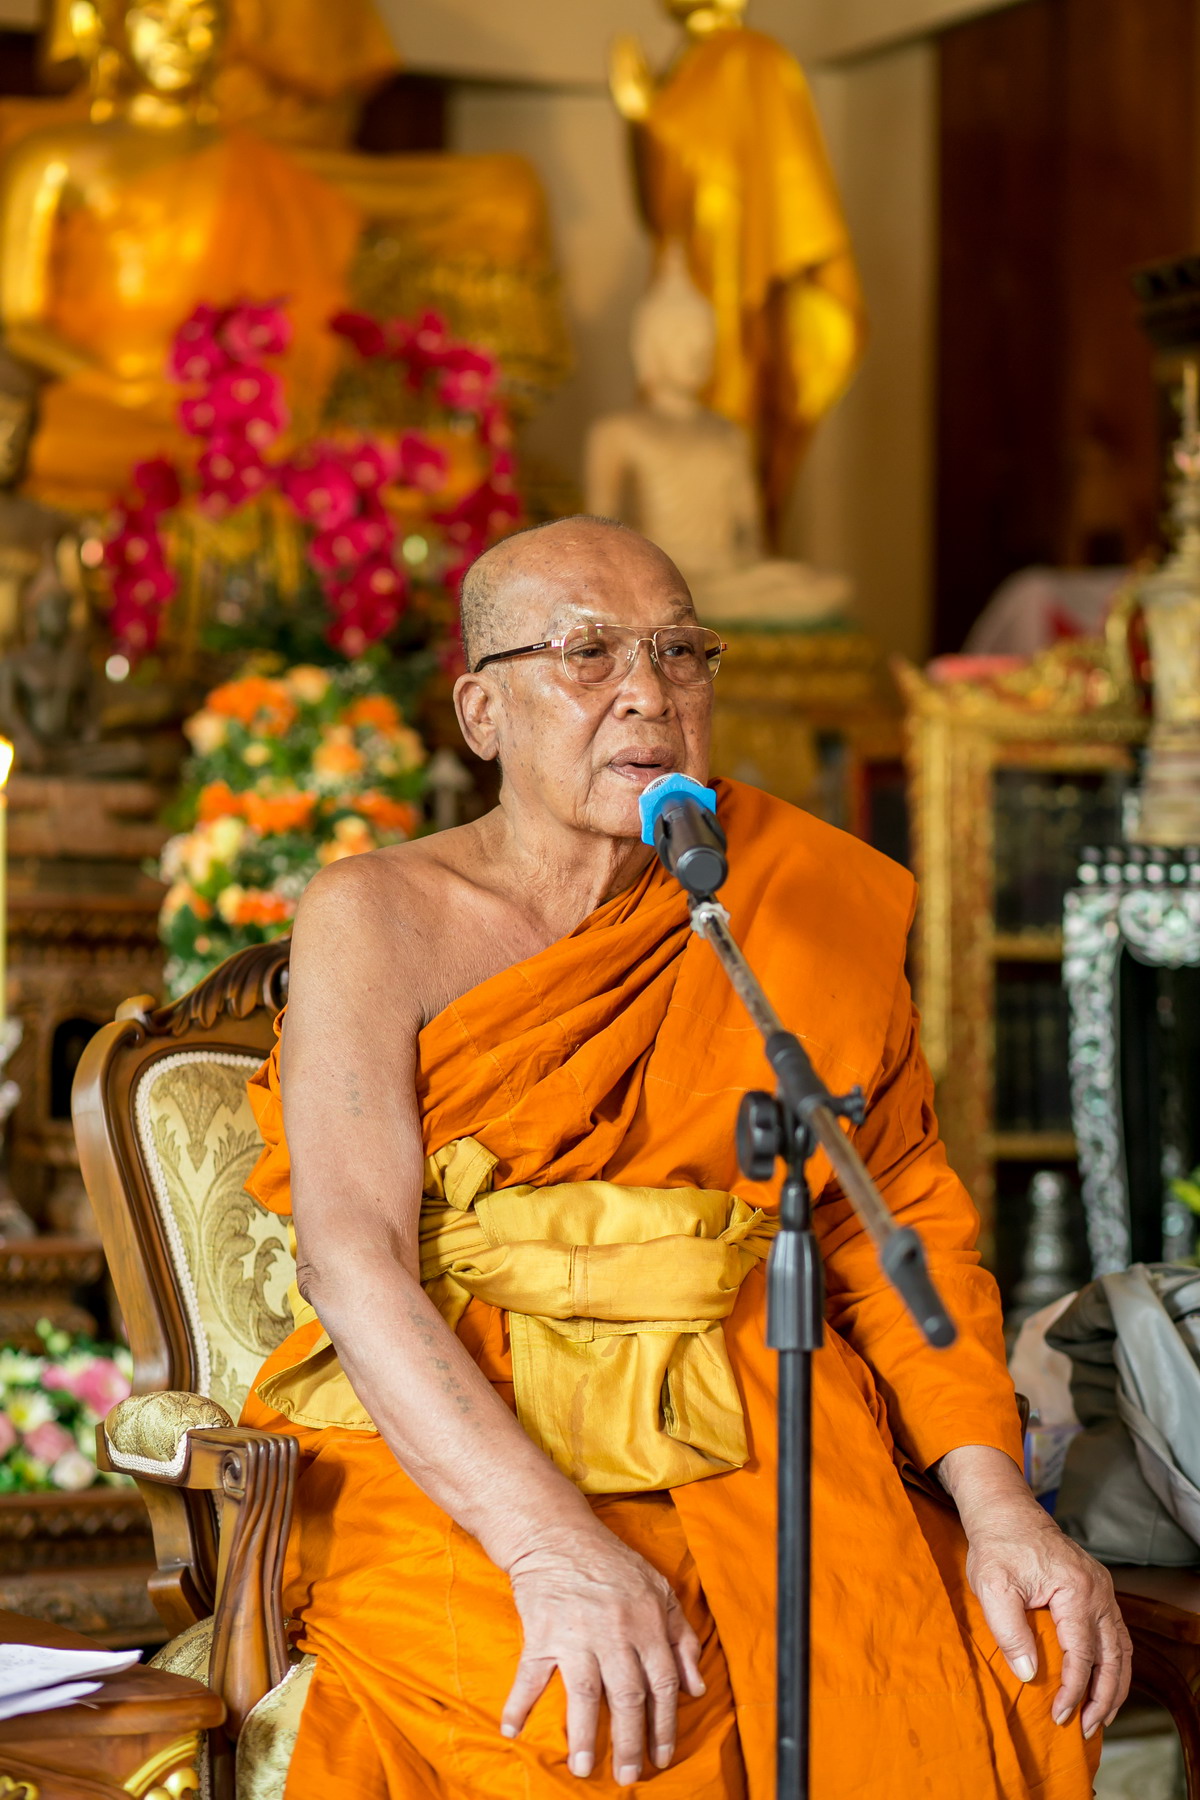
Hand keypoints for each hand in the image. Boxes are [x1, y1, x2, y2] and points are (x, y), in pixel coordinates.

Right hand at [501, 1524, 705, 1785]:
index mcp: (648, 1622)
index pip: (663, 1684)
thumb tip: (696, 1687)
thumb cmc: (611, 1562)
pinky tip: (512, 1730)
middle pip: (628, 1697)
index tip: (662, 1757)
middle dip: (632, 1742)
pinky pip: (530, 1674)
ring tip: (584, 1769)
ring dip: (585, 1735)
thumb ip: (682, 1637)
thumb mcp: (660, 1589)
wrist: (557, 1533)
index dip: (665, 1725)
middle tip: (630, 1776)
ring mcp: (577, 1634)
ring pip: (586, 1693)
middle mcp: (616, 1632)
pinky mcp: (542, 1632)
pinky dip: (519, 1703)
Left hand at [939, 1444, 1130, 1737]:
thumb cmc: (997, 1547)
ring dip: (1113, 1685)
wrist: (1006, 1512)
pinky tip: (1103, 1683)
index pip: (1082, 1654)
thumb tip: (1030, 1674)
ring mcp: (1103, 1590)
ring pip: (1121, 1649)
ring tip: (1099, 1716)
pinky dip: (1113, 1664)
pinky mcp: (1098, 1591)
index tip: (1061, 1715)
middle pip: (1112, 1657)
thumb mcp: (992, 1587)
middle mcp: (1099, 1591)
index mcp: (1076, 1590)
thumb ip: (1010, 1631)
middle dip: (1102, 1698)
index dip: (1073, 1690)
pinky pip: (1116, 1635)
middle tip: (1086, 1727)